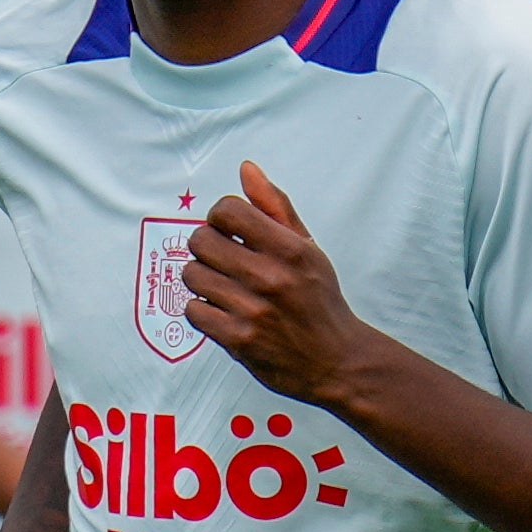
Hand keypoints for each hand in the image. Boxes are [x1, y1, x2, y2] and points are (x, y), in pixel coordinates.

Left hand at [184, 158, 377, 403]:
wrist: (338, 362)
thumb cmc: (320, 302)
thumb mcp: (308, 249)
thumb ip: (275, 208)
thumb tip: (246, 169)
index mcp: (289, 249)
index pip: (227, 210)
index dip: (221, 218)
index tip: (231, 233)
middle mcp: (270, 277)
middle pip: (201, 240)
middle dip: (207, 246)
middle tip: (223, 260)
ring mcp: (252, 310)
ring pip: (192, 274)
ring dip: (202, 279)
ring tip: (223, 287)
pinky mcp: (238, 340)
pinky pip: (194, 311)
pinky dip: (202, 310)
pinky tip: (222, 311)